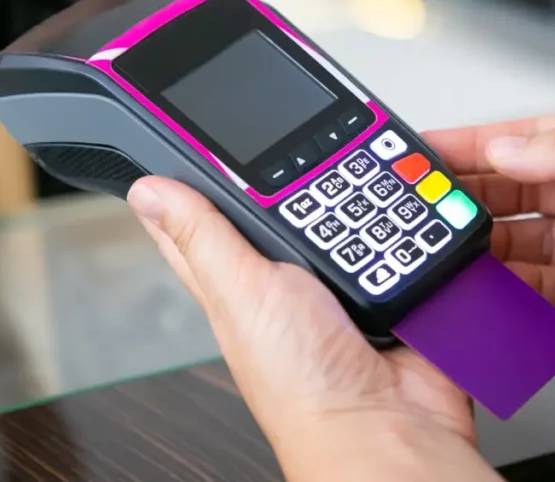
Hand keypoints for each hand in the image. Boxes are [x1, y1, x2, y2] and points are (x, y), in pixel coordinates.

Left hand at [127, 179, 500, 481]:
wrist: (387, 425)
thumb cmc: (303, 385)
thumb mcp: (239, 295)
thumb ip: (201, 238)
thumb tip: (149, 191)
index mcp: (240, 275)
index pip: (207, 212)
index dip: (200, 170)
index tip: (204, 128)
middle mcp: (290, 275)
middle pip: (289, 196)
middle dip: (303, 169)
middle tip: (308, 142)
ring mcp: (344, 276)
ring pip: (350, 205)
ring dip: (362, 192)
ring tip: (362, 181)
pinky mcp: (392, 280)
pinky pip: (399, 230)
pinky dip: (406, 218)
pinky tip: (403, 208)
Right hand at [425, 109, 554, 359]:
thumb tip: (506, 150)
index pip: (531, 140)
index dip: (478, 144)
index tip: (430, 151)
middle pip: (523, 191)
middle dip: (473, 194)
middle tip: (426, 202)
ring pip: (529, 241)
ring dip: (487, 243)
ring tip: (447, 244)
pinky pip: (550, 291)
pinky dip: (515, 290)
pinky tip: (489, 286)